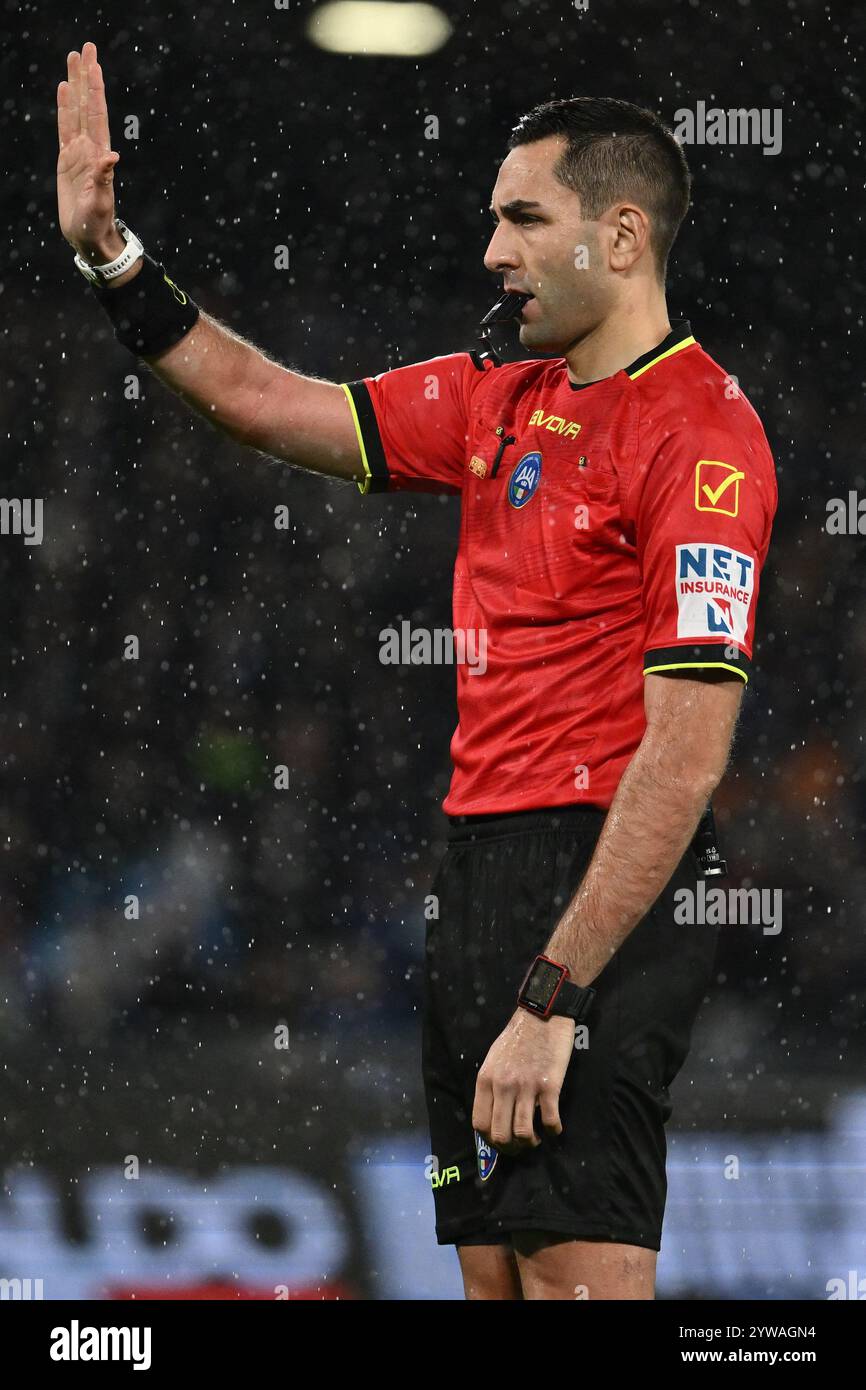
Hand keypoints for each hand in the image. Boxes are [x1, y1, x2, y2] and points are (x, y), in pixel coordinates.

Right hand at [57, 42, 123, 261]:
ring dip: (76, 85)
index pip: (97, 115)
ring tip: (74, 59)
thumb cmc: (96, 224)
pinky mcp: (67, 159)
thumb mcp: (99, 203)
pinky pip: (64, 127)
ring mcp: (79, 152)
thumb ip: (104, 180)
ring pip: (76, 111)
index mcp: (99, 156)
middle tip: (87, 47)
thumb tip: (112, 158)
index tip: (95, 65)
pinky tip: (64, 89)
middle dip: (87, 77)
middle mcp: (91, 148)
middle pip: (88, 105)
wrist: (89, 236)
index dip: (96, 90)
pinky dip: (64, 108)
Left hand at [472, 1009, 575, 1155]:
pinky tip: (554, 1127)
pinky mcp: (550, 1086)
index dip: (489, 1139)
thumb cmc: (518, 1037)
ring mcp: (526, 1087)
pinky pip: (550, 1121)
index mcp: (486, 1079)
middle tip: (520, 1145)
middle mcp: (503, 1086)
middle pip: (500, 1134)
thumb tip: (493, 1113)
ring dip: (530, 1142)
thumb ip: (492, 1084)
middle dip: (510, 1148)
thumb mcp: (494, 1058)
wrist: (542, 1014)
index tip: (501, 1140)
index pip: (479, 1123)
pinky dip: (553, 1130)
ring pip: (522, 1133)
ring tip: (536, 1137)